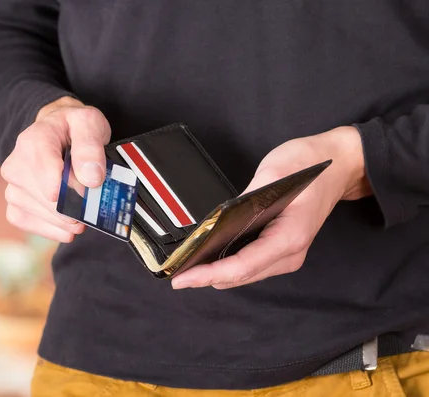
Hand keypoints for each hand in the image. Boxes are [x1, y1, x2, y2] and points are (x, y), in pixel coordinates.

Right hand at [0, 96, 110, 241]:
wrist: (58, 132)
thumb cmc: (73, 128)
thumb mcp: (89, 123)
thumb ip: (90, 147)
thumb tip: (90, 179)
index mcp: (32, 142)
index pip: (49, 175)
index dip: (72, 189)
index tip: (89, 190)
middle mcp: (16, 165)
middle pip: (48, 199)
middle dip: (75, 207)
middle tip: (93, 205)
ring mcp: (13, 187)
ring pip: (40, 215)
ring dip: (66, 221)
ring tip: (84, 214)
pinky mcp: (14, 205)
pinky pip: (30, 224)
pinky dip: (53, 229)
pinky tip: (68, 226)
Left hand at [171, 126, 371, 289]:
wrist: (336, 166)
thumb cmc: (309, 168)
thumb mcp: (271, 175)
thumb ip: (243, 202)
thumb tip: (216, 222)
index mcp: (289, 238)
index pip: (242, 266)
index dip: (209, 275)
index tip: (183, 278)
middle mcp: (290, 253)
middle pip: (241, 275)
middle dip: (207, 278)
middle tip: (177, 276)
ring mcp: (287, 254)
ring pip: (245, 274)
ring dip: (217, 274)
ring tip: (189, 270)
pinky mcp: (282, 248)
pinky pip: (252, 264)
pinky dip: (229, 265)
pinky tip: (210, 260)